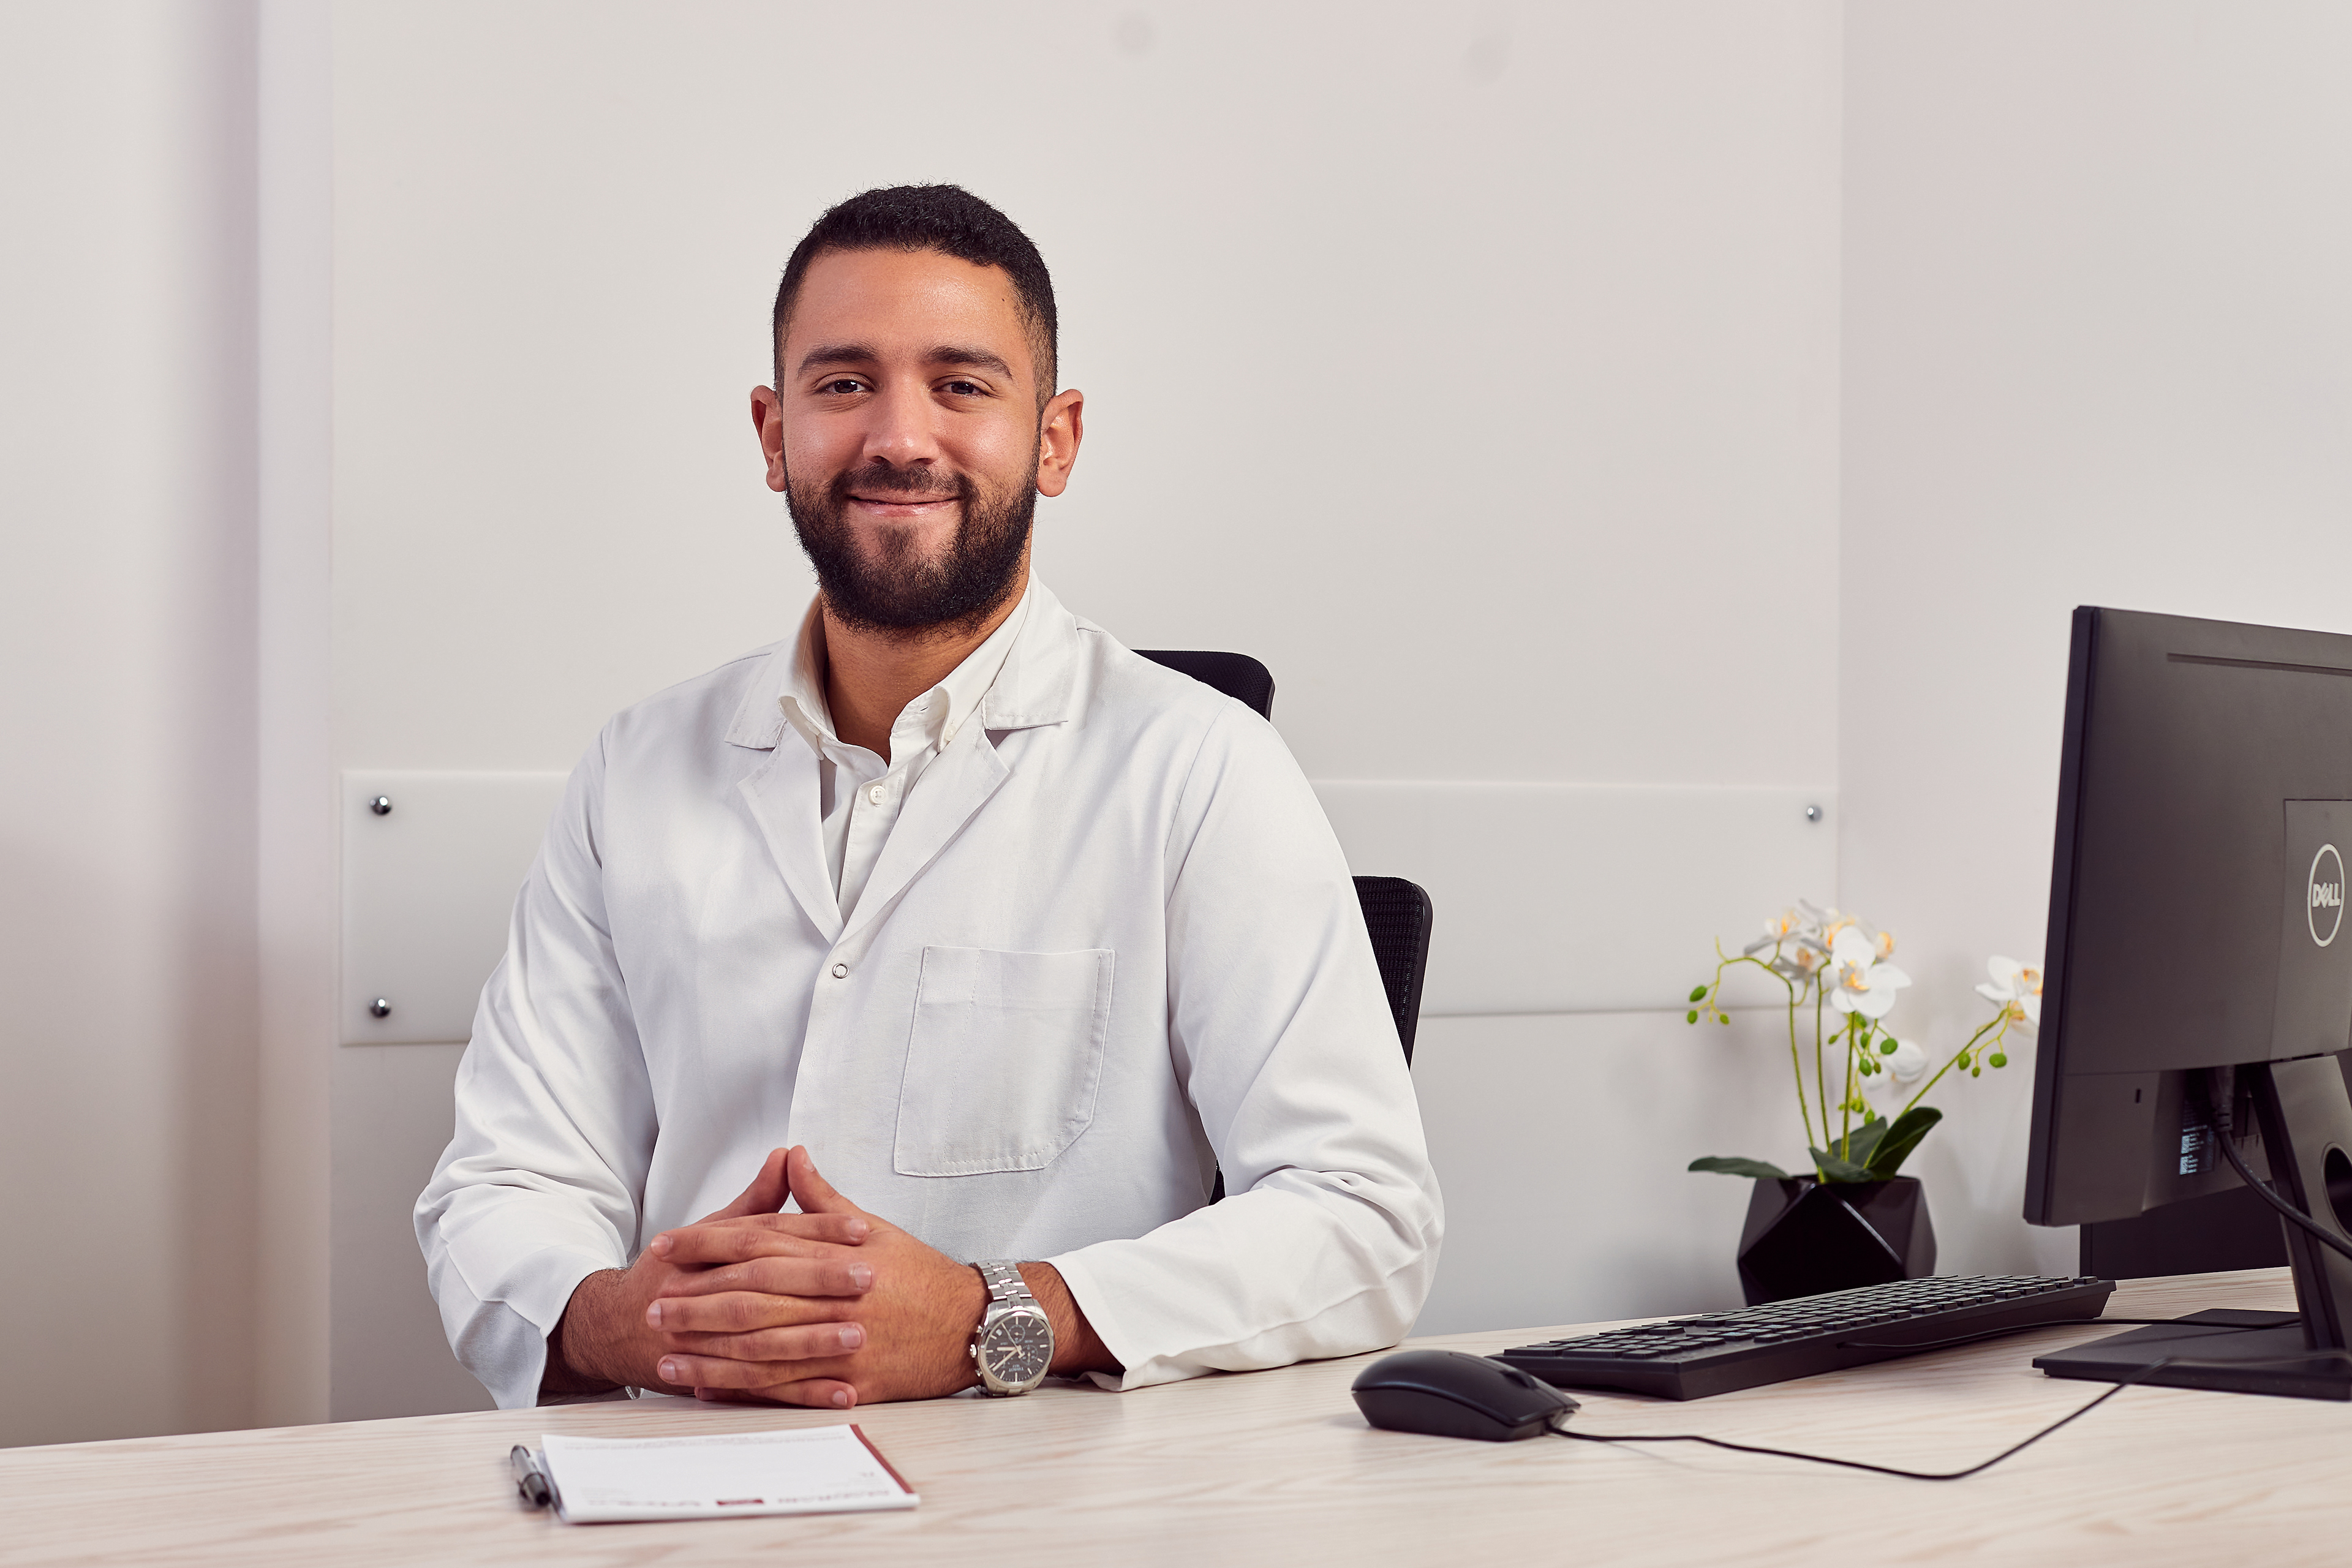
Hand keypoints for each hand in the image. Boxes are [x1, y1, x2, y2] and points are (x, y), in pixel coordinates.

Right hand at [541, 1147, 873, 1398]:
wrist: (618, 1328)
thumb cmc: (671, 1274)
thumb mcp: (709, 1231)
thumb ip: (755, 1201)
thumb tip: (788, 1155)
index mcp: (709, 1256)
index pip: (768, 1236)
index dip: (815, 1231)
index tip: (862, 1228)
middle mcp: (706, 1297)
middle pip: (768, 1286)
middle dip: (820, 1283)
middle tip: (870, 1277)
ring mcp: (708, 1342)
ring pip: (765, 1343)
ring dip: (816, 1343)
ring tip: (861, 1337)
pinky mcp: (718, 1379)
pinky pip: (765, 1391)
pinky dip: (805, 1394)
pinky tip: (843, 1392)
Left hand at [648, 1147, 988, 1407]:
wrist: (973, 1325)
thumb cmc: (920, 1275)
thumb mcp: (875, 1228)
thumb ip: (824, 1197)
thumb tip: (790, 1154)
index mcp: (839, 1251)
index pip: (762, 1241)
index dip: (709, 1242)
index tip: (668, 1245)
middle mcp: (838, 1294)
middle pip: (754, 1294)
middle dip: (697, 1299)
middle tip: (652, 1302)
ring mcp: (844, 1340)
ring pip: (763, 1344)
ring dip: (709, 1348)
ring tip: (665, 1348)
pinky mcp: (850, 1380)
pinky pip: (788, 1386)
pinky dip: (745, 1388)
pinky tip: (708, 1386)